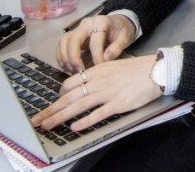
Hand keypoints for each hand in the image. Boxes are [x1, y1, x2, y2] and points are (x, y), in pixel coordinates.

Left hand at [32, 54, 160, 131]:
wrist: (156, 70)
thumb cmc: (136, 69)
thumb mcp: (113, 66)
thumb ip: (98, 75)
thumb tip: (85, 85)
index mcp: (97, 70)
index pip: (70, 83)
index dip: (59, 95)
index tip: (54, 104)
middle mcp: (99, 81)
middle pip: (69, 96)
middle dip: (51, 109)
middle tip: (37, 120)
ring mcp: (108, 93)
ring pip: (78, 105)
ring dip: (60, 116)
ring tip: (48, 125)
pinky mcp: (118, 103)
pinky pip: (97, 114)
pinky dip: (84, 121)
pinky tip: (74, 127)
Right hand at [56, 13, 134, 73]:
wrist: (118, 22)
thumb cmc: (121, 30)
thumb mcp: (125, 37)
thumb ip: (117, 47)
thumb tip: (105, 60)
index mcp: (101, 22)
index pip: (95, 41)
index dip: (96, 56)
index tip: (100, 68)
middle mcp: (86, 23)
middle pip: (73, 40)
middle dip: (74, 58)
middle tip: (79, 72)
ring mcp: (77, 28)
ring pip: (64, 41)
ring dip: (65, 58)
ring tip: (72, 71)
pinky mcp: (73, 35)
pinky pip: (61, 45)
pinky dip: (61, 57)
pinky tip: (68, 67)